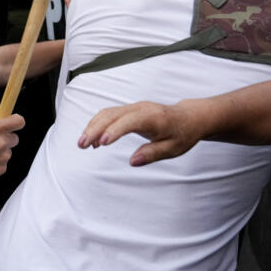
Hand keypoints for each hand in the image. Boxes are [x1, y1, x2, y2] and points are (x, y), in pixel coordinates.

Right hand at [0, 114, 24, 183]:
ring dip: (0, 153)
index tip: (14, 123)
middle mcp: (2, 142)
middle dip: (6, 140)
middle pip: (14, 138)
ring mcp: (3, 157)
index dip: (17, 122)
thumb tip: (2, 120)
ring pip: (8, 152)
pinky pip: (3, 164)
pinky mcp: (2, 169)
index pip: (19, 121)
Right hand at [78, 101, 202, 165]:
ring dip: (92, 127)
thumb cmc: (182, 133)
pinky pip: (109, 115)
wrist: (188, 117)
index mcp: (153, 117)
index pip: (129, 121)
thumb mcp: (173, 148)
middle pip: (111, 115)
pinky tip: (94, 141)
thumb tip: (133, 161)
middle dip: (94, 129)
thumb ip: (153, 154)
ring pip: (107, 113)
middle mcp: (140, 109)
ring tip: (82, 144)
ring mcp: (133, 108)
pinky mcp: (129, 111)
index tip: (102, 143)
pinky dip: (98, 125)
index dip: (114, 131)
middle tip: (82, 145)